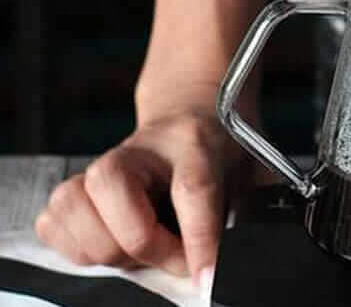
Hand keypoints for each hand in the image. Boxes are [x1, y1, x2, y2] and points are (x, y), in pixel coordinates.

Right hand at [35, 99, 250, 286]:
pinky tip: (112, 238)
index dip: (199, 241)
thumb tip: (251, 260)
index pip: (193, 190)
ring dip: (115, 251)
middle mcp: (140, 151)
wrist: (191, 112)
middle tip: (179, 255)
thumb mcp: (251, 171)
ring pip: (83, 224)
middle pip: (125, 215)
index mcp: (195, 142)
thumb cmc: (219, 149)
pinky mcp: (71, 186)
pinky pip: (54, 230)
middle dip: (153, 251)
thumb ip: (254, 212)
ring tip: (145, 244)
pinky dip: (80, 248)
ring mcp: (98, 166)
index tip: (207, 280)